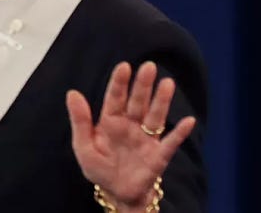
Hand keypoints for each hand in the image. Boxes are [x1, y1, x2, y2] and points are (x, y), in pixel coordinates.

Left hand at [66, 61, 196, 210]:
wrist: (116, 193)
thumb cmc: (99, 168)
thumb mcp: (83, 146)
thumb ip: (80, 120)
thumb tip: (72, 92)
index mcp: (111, 121)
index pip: (115, 97)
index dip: (119, 82)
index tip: (124, 66)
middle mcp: (130, 126)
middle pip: (138, 102)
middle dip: (142, 85)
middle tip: (149, 66)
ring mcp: (146, 139)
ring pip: (155, 116)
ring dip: (161, 101)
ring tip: (167, 83)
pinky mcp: (158, 156)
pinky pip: (171, 143)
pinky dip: (180, 133)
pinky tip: (188, 121)